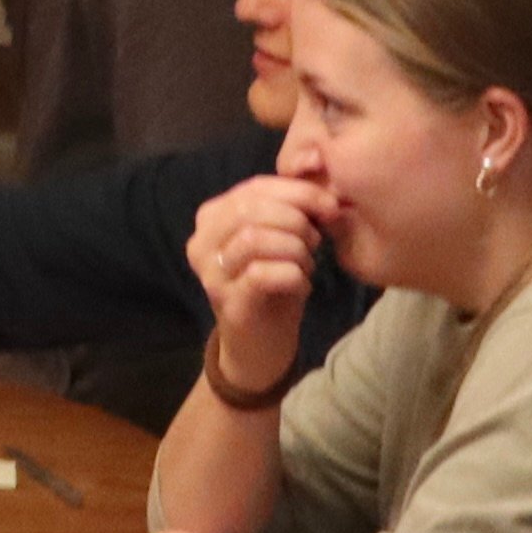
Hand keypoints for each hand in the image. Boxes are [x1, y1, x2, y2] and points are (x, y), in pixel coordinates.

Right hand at [184, 172, 331, 393]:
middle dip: (295, 220)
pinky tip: (302, 285)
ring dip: (294, 249)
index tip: (331, 206)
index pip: (254, 187)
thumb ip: (289, 208)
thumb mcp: (278, 237)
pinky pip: (262, 275)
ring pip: (254, 239)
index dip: (297, 192)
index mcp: (212, 218)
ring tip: (307, 264)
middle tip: (316, 241)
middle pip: (250, 209)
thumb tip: (326, 188)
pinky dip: (293, 276)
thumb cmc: (272, 285)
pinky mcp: (227, 302)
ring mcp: (210, 274)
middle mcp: (201, 242)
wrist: (259, 345)